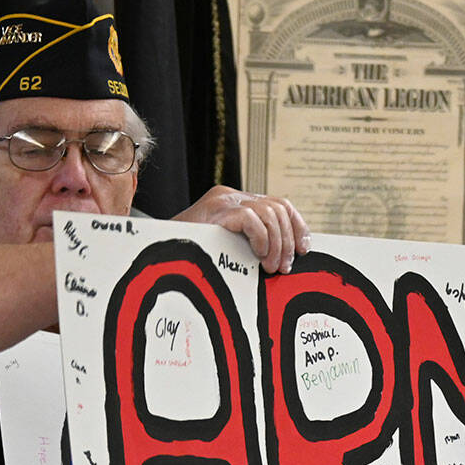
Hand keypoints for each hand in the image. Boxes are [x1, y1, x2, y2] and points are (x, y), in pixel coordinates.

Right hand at [173, 185, 310, 273]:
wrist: (160, 253)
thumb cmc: (192, 256)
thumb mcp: (228, 246)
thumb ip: (251, 243)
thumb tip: (286, 257)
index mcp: (235, 202)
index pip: (278, 204)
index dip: (297, 226)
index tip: (304, 249)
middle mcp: (231, 196)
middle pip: (278, 208)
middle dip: (288, 240)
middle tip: (284, 268)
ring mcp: (223, 201)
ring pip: (270, 213)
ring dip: (277, 244)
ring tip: (271, 267)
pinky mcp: (218, 210)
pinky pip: (252, 219)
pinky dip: (261, 239)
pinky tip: (258, 255)